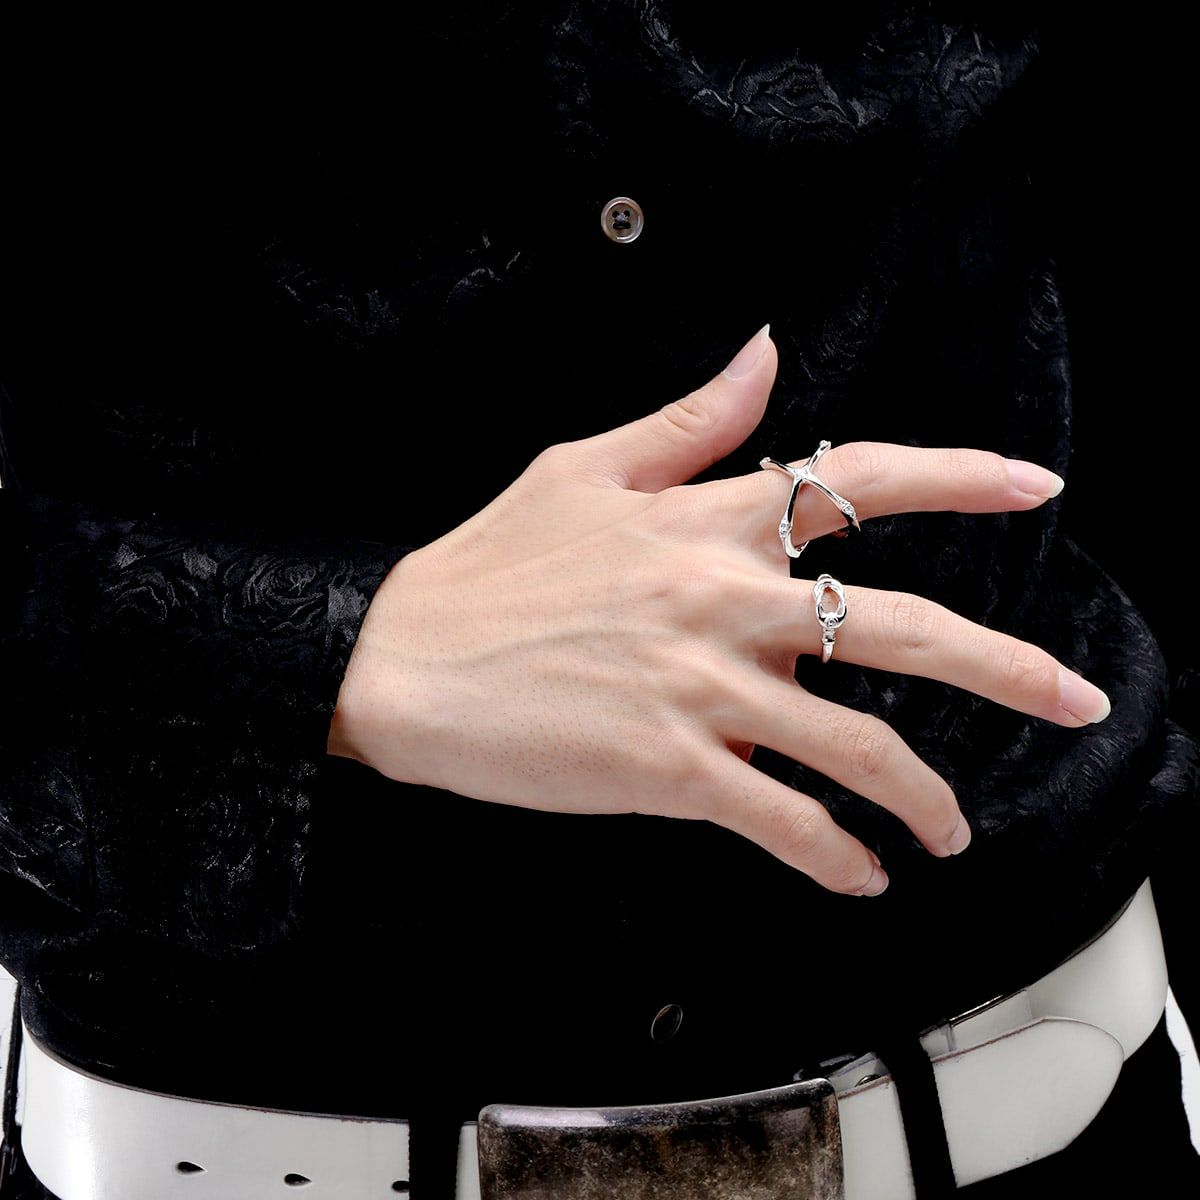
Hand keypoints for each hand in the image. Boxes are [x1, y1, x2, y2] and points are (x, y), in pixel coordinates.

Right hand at [327, 324, 1106, 897]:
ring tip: (951, 832)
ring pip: (856, 746)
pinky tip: (860, 875)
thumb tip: (768, 355)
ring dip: (923, 796)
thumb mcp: (583, 466)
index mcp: (706, 521)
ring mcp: (700, 690)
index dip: (961, 478)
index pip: (860, 481)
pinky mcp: (667, 771)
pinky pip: (784, 821)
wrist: (397, 659)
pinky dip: (834, 855)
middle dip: (1007, 668)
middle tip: (1079, 700)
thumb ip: (690, 420)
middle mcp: (722, 599)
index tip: (1037, 486)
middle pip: (898, 626)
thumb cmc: (485, 565)